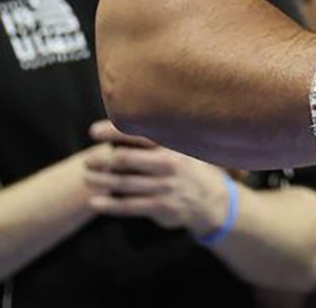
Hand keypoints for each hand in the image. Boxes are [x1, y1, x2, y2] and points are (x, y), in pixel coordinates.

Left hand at [83, 120, 232, 235]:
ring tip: (87, 178)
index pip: (139, 133)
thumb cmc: (187, 168)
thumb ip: (158, 141)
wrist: (211, 199)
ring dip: (101, 181)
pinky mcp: (161, 206)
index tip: (93, 131)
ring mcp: (165, 185)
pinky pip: (129, 206)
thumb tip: (123, 126)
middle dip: (103, 159)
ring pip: (124, 183)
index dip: (114, 130)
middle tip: (88, 160)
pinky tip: (94, 202)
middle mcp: (169, 162)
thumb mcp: (182, 148)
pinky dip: (109, 205)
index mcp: (173, 143)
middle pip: (126, 159)